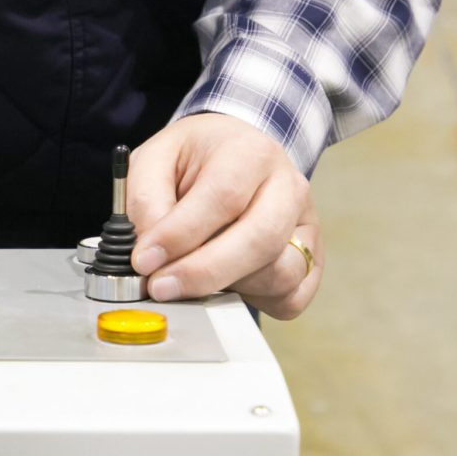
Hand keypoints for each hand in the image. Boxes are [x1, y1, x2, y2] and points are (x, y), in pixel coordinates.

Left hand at [127, 113, 322, 319]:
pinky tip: (224, 284)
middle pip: (261, 241)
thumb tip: (149, 255)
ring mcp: (306, 225)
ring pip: (279, 274)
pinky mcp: (312, 259)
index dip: (180, 236)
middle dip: (204, 273)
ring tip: (190, 276)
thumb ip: (146, 202)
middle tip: (160, 287)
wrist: (232, 154)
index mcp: (250, 153)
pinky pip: (290, 297)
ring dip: (228, 286)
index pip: (224, 198)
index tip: (144, 261)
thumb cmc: (192, 160)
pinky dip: (255, 302)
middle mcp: (289, 187)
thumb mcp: (155, 160)